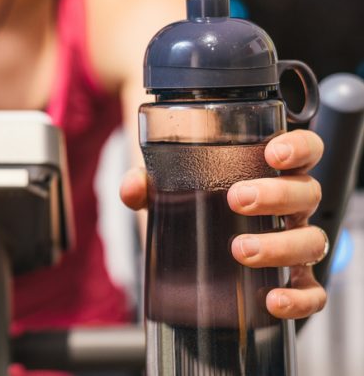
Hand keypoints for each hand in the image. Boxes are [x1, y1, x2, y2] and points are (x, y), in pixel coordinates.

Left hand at [120, 129, 326, 319]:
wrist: (191, 241)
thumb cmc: (191, 202)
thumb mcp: (167, 186)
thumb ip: (147, 182)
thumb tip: (133, 187)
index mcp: (271, 173)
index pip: (305, 150)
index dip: (299, 148)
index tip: (272, 153)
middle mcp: (290, 206)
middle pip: (307, 193)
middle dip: (276, 195)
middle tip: (237, 199)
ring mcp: (294, 242)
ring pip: (312, 240)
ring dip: (281, 245)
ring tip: (240, 249)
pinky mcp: (292, 282)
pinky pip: (313, 293)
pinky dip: (300, 298)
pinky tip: (272, 299)